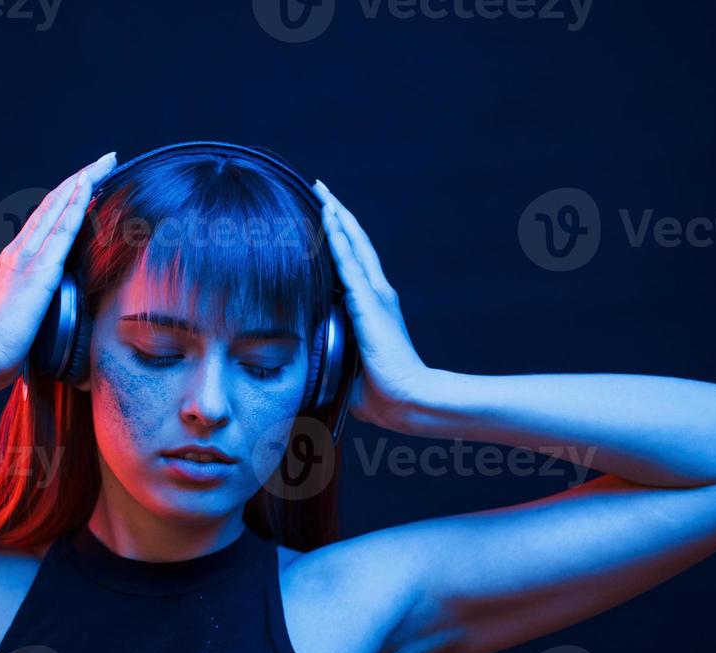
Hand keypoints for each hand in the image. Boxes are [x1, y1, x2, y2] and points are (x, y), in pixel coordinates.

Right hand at [0, 151, 119, 390]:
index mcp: (15, 260)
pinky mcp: (40, 269)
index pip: (46, 220)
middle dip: (81, 178)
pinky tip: (89, 185)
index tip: (88, 182)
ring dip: (83, 181)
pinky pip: (63, 228)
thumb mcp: (19, 316)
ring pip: (59, 207)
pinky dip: (76, 203)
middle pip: (54, 203)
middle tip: (105, 159)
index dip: (67, 198)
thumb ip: (34, 304)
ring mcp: (29, 257)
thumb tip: (50, 310)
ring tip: (105, 162)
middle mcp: (20, 250)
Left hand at [312, 180, 428, 427]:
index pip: (352, 264)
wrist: (406, 400)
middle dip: (337, 215)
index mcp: (372, 307)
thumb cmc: (379, 391)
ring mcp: (375, 295)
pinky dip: (338, 237)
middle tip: (321, 189)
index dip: (338, 239)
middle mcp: (377, 294)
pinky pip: (349, 262)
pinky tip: (327, 217)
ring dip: (337, 216)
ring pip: (353, 245)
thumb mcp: (348, 363)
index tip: (323, 216)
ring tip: (322, 191)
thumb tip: (308, 358)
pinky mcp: (369, 302)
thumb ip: (332, 351)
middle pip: (355, 244)